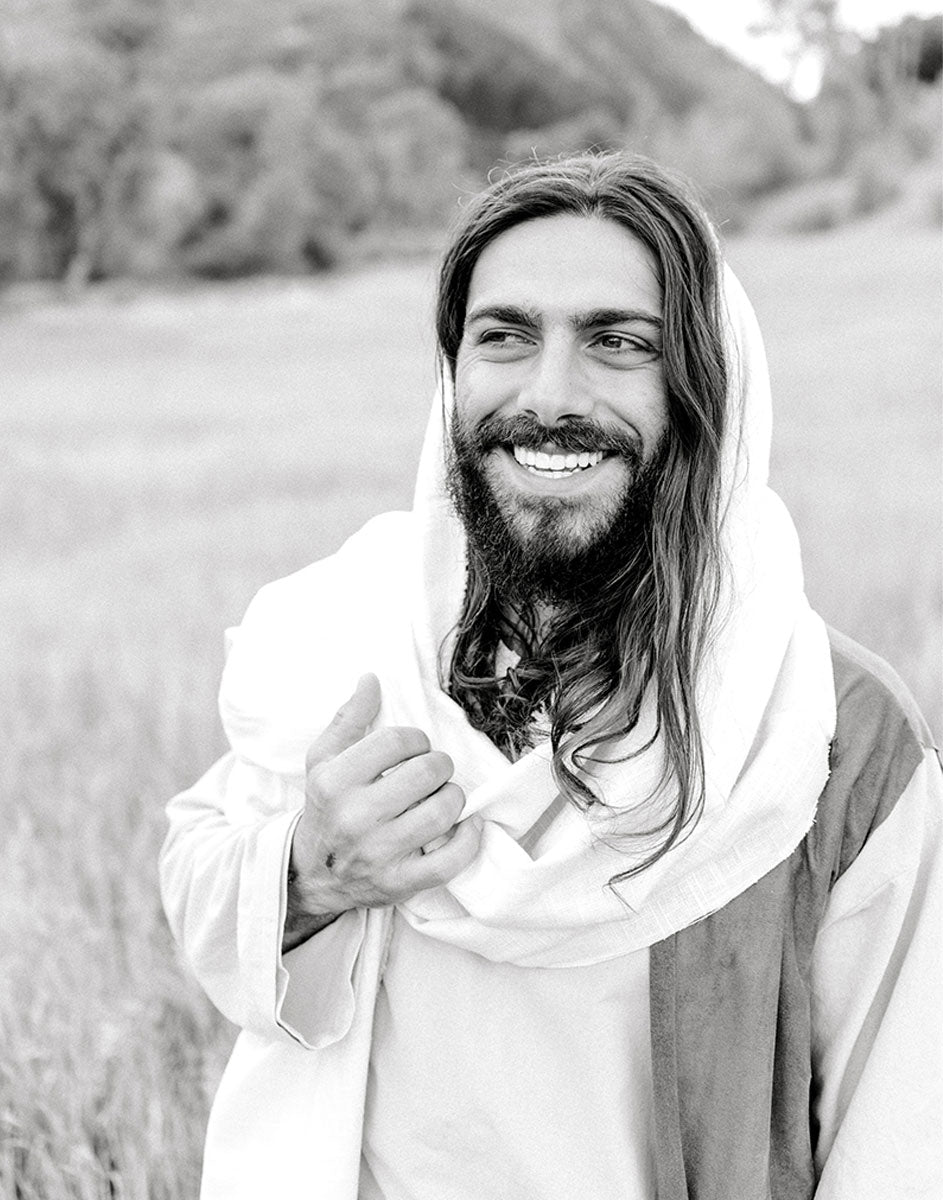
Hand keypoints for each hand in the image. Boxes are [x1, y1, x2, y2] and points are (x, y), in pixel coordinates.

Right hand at [289, 674, 480, 921]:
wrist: (312, 874)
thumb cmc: (326, 807)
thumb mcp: (323, 760)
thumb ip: (348, 718)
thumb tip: (371, 679)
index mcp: (335, 781)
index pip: (397, 741)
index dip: (415, 739)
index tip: (413, 749)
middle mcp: (355, 817)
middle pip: (426, 772)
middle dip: (438, 765)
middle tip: (432, 772)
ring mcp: (378, 854)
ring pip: (442, 812)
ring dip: (452, 798)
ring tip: (441, 797)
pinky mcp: (400, 883)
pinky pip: (450, 861)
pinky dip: (468, 840)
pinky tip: (464, 826)